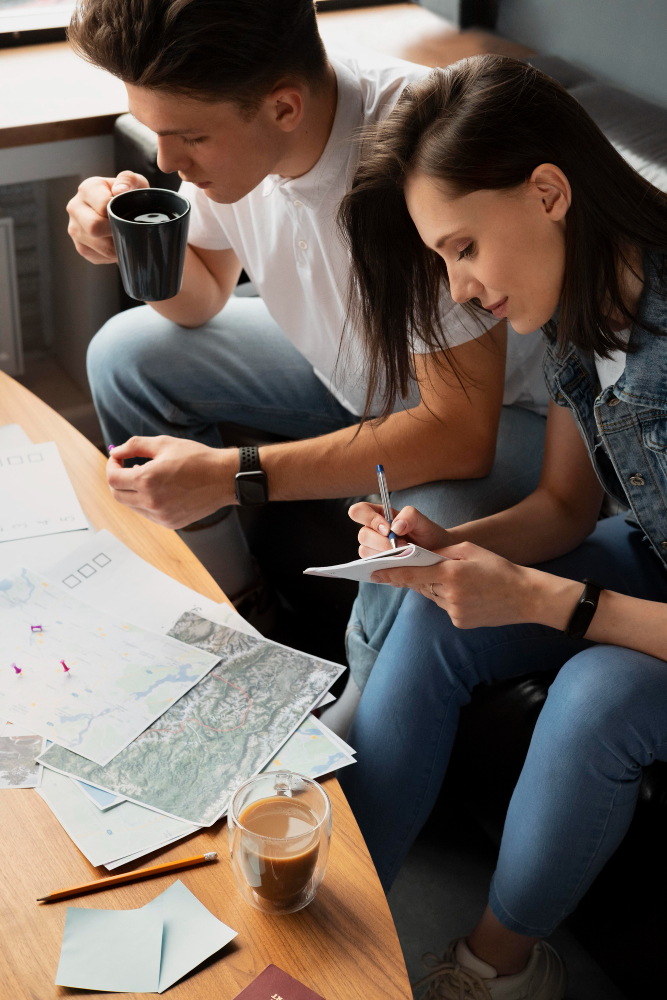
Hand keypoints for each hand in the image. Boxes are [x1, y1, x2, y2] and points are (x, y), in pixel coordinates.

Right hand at [66, 170, 148, 263]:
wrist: (120, 210)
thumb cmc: (128, 196)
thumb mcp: (133, 183)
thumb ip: (128, 180)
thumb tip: (119, 191)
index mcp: (87, 189)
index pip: (103, 206)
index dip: (119, 213)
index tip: (127, 213)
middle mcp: (75, 207)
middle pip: (94, 227)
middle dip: (115, 231)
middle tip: (127, 229)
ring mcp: (74, 228)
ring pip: (99, 246)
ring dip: (117, 246)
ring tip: (124, 237)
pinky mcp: (80, 247)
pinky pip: (99, 257)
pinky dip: (112, 255)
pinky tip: (116, 244)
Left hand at [107, 436, 237, 528]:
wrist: (224, 478)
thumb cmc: (196, 458)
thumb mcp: (164, 443)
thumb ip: (135, 446)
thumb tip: (116, 452)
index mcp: (147, 480)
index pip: (113, 479)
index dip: (111, 466)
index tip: (118, 459)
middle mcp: (151, 502)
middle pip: (117, 495)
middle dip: (117, 481)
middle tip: (126, 469)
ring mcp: (161, 516)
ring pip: (132, 506)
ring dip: (132, 491)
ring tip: (148, 477)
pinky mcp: (170, 523)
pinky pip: (148, 513)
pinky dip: (146, 501)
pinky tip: (160, 489)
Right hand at [348, 501, 450, 557]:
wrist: (436, 552)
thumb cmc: (427, 533)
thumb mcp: (422, 521)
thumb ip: (409, 516)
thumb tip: (395, 527)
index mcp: (379, 515)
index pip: (359, 511)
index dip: (369, 519)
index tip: (388, 529)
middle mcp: (372, 531)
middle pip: (362, 535)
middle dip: (382, 543)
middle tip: (403, 546)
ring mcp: (373, 548)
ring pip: (364, 551)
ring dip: (384, 555)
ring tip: (403, 555)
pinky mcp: (376, 563)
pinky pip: (371, 566)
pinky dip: (384, 565)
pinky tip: (398, 564)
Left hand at [371, 540, 576, 628]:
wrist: (525, 596)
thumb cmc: (498, 568)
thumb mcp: (469, 550)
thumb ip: (441, 552)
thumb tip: (419, 555)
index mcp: (450, 573)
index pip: (411, 573)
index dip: (390, 573)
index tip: (372, 572)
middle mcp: (448, 594)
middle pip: (421, 584)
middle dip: (419, 576)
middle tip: (427, 568)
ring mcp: (454, 611)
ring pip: (432, 596)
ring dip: (437, 587)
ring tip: (461, 581)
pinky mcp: (460, 622)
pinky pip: (445, 607)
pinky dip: (449, 599)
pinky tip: (469, 594)